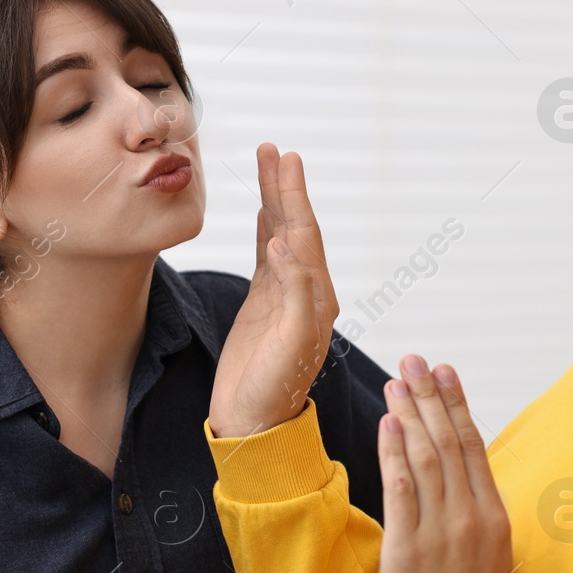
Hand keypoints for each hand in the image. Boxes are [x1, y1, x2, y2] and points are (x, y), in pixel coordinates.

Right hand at [209, 144, 339, 437]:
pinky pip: (267, 255)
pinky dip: (265, 229)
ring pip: (280, 235)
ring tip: (268, 163)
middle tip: (275, 150)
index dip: (294, 197)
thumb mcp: (290, 342)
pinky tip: (262, 212)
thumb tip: (282, 243)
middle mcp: (307, 291)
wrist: (253, 422)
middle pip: (296, 226)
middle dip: (285, 188)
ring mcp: (285, 295)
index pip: (306, 235)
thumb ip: (292, 291)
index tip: (286, 161)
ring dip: (274, 201)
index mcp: (318, 297)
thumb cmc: (273, 389)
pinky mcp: (265, 305)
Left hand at [377, 356, 513, 572]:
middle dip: (431, 396)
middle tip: (416, 360)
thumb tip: (467, 485)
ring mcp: (442, 532)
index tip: (445, 375)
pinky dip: (395, 452)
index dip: (457, 406)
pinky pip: (402, 489)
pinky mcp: (411, 548)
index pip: (475, 448)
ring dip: (411, 414)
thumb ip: (480, 521)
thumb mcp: (492, 564)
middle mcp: (472, 518)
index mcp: (496, 519)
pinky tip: (388, 423)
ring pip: (427, 458)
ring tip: (397, 381)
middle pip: (451, 442)